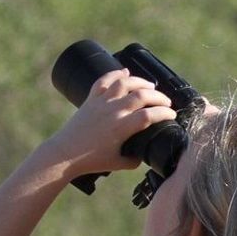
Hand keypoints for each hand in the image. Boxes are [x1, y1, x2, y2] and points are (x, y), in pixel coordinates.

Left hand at [46, 69, 175, 176]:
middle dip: (159, 97)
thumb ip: (134, 160)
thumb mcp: (118, 164)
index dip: (165, 113)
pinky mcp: (91, 99)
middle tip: (166, 102)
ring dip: (140, 82)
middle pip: (142, 95)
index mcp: (122, 127)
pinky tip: (124, 71)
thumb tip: (143, 156)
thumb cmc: (90, 160)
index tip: (172, 115)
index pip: (150, 115)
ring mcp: (102, 102)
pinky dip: (115, 73)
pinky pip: (104, 80)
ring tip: (150, 86)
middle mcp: (113, 111)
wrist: (64, 153)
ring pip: (125, 82)